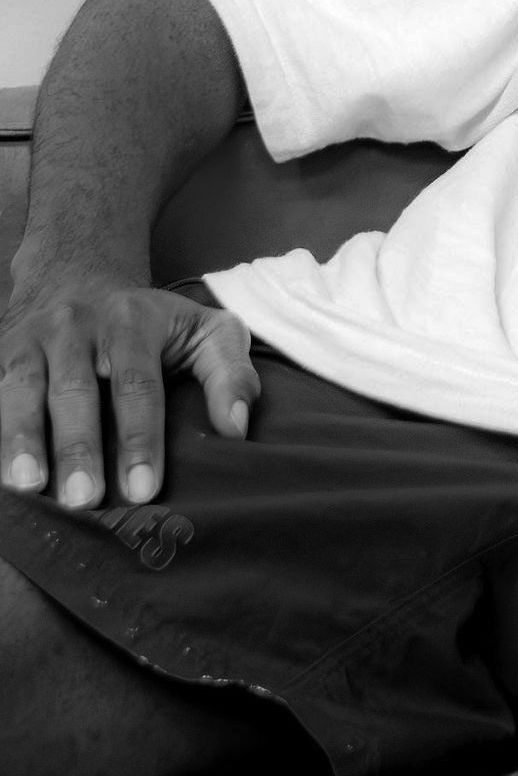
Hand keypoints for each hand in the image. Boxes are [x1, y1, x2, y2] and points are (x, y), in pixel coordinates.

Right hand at [0, 285, 257, 511]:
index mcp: (131, 321)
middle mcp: (74, 326)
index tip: (143, 489)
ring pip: (19, 390)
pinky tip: (1, 474)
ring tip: (26, 486)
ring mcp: (29, 340)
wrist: (78, 275)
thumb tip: (236, 428)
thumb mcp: (204, 331)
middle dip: (78, 448)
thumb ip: (229, 373)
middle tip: (85, 500)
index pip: (137, 382)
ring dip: (20, 439)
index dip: (139, 437)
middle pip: (74, 391)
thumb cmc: (152, 323)